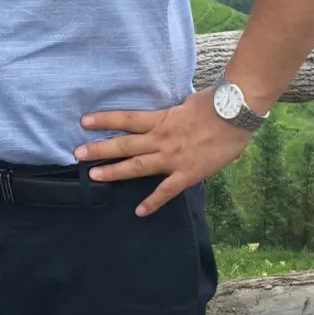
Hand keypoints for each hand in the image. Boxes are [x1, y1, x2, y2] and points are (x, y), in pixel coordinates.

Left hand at [73, 88, 252, 216]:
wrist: (235, 115)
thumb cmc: (214, 105)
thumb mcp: (185, 103)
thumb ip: (171, 113)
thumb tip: (163, 114)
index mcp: (161, 119)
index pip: (126, 119)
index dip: (105, 120)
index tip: (84, 121)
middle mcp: (161, 139)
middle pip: (125, 144)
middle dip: (100, 149)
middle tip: (78, 154)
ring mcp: (172, 158)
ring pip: (138, 167)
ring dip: (115, 172)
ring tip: (94, 176)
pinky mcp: (187, 174)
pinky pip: (166, 190)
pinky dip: (153, 202)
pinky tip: (139, 211)